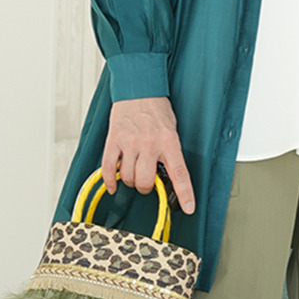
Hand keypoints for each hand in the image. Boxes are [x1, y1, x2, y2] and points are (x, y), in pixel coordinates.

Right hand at [101, 96, 194, 212]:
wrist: (138, 89)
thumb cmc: (157, 110)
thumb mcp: (172, 130)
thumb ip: (170, 153)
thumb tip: (166, 177)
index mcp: (169, 141)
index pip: (179, 173)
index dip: (185, 194)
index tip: (188, 209)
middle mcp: (150, 143)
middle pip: (146, 181)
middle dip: (146, 187)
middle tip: (147, 181)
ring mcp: (130, 142)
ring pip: (129, 177)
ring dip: (131, 182)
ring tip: (134, 173)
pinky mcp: (113, 140)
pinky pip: (109, 168)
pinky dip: (110, 181)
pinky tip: (114, 186)